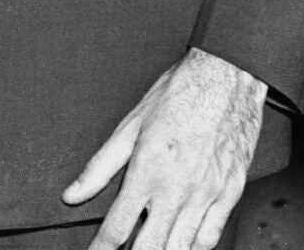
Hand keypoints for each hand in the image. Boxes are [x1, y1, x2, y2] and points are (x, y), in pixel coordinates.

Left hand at [62, 47, 264, 249]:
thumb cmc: (181, 92)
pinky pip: (210, 236)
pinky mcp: (230, 190)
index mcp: (148, 169)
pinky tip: (183, 246)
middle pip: (149, 248)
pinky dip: (194, 248)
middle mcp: (177, 187)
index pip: (117, 228)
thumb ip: (100, 166)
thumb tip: (73, 194)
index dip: (100, 249)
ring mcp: (206, 192)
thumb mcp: (132, 125)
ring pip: (181, 249)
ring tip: (152, 248)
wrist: (228, 72)